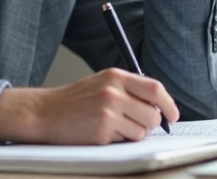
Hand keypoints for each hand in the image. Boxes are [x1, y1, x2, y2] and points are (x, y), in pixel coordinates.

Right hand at [0, 68, 179, 143]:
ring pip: (142, 130)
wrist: (44, 112)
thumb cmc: (73, 100)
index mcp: (115, 76)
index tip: (172, 115)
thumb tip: (158, 105)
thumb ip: (128, 89)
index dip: (168, 104)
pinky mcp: (102, 130)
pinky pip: (125, 141)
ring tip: (113, 127)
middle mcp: (113, 91)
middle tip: (139, 125)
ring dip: (133, 134)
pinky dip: (119, 141)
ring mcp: (108, 111)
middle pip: (152, 113)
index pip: (155, 88)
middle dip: (151, 124)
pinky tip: (102, 133)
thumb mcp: (102, 83)